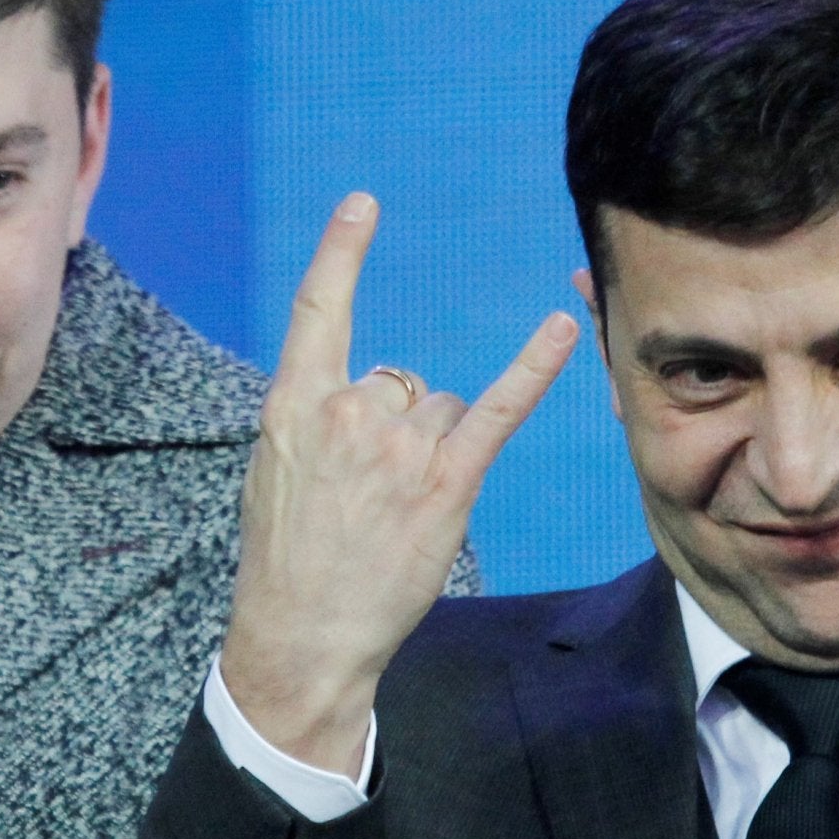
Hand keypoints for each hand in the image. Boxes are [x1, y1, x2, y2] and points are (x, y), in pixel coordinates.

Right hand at [219, 193, 576, 773]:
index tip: (363, 205)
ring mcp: (401, 447)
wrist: (302, 633)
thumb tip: (368, 395)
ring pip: (443, 410)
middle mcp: (349, 412)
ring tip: (398, 511)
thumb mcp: (276, 473)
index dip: (342, 253)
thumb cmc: (289, 558)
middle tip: (369, 495)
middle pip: (404, 382)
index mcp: (293, 405)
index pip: (319, 310)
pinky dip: (533, 367)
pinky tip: (563, 328)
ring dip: (434, 451)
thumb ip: (317, 421)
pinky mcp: (448, 482)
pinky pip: (497, 409)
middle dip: (399, 429)